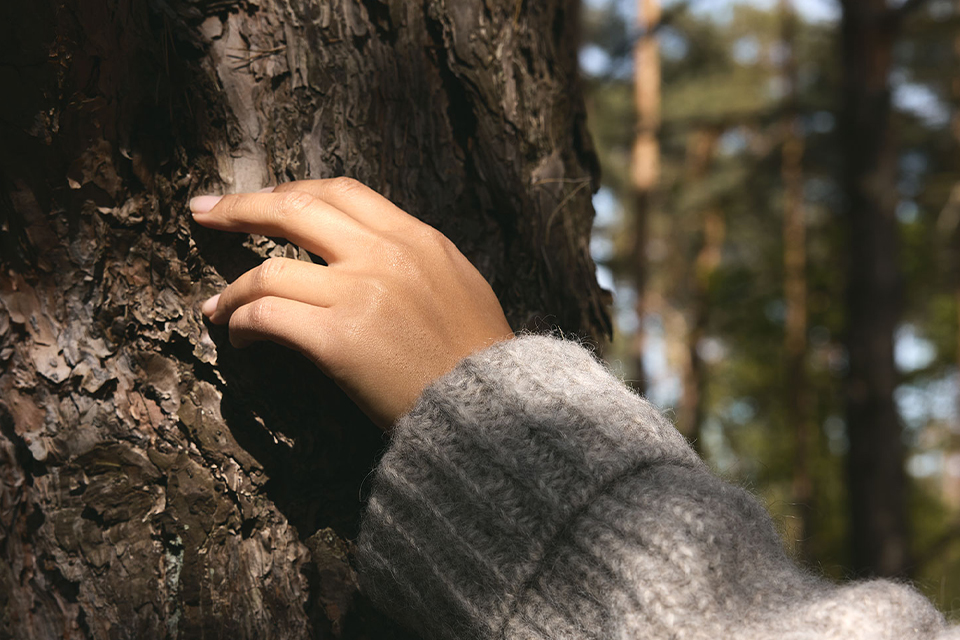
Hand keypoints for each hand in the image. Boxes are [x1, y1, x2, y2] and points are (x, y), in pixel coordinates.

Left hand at [191, 178, 513, 428]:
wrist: (494, 411)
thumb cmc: (477, 357)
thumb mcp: (457, 285)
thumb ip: (412, 257)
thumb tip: (361, 251)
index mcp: (417, 237)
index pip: (340, 191)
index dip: (291, 190)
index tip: (262, 197)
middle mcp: (385, 254)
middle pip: (295, 209)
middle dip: (240, 208)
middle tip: (203, 214)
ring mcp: (360, 294)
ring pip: (268, 272)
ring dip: (232, 290)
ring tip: (216, 309)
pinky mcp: (338, 339)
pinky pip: (267, 317)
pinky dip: (242, 324)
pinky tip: (241, 339)